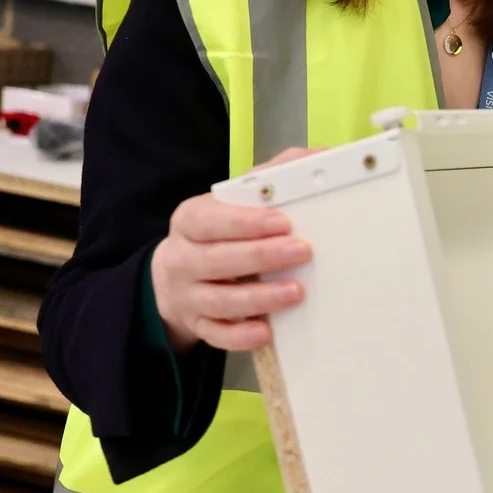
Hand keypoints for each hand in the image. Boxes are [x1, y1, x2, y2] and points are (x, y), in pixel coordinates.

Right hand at [150, 146, 313, 352]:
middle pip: (216, 260)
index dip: (245, 222)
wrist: (175, 279)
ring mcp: (187, 295)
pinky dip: (240, 336)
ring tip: (296, 292)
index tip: (283, 221)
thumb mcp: (231, 203)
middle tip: (303, 251)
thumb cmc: (216, 234)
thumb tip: (317, 156)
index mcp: (190, 220)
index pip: (211, 220)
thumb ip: (268, 179)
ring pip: (219, 300)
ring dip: (259, 297)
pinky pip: (216, 335)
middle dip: (261, 256)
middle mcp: (182, 258)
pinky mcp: (197, 325)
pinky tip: (267, 332)